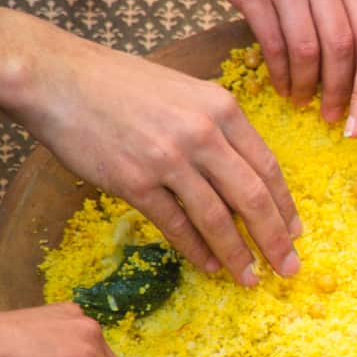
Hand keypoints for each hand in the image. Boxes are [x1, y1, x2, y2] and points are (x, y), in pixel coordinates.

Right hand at [0, 6, 301, 286]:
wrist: (60, 79)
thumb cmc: (124, 85)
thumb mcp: (187, 93)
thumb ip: (219, 128)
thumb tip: (246, 173)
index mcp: (223, 108)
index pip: (267, 166)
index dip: (285, 205)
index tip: (295, 232)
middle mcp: (203, 133)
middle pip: (252, 197)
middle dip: (275, 238)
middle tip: (289, 268)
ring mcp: (169, 159)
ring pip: (217, 218)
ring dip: (238, 253)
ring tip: (250, 278)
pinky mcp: (135, 181)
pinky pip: (176, 224)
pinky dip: (197, 249)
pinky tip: (210, 265)